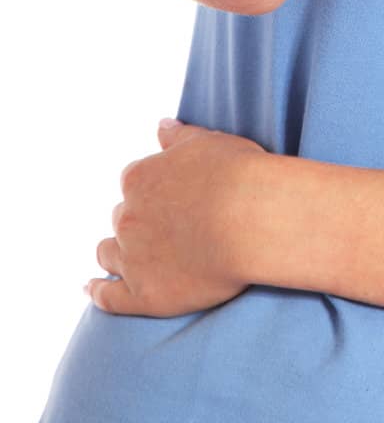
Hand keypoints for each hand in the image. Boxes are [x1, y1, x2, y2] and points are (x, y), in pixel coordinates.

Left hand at [85, 118, 268, 317]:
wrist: (252, 220)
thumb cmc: (237, 175)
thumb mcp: (207, 142)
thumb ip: (179, 136)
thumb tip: (162, 124)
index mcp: (139, 178)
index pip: (135, 182)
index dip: (152, 190)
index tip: (169, 196)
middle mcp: (128, 217)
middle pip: (123, 218)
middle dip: (137, 220)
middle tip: (161, 227)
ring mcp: (132, 257)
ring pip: (109, 254)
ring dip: (113, 251)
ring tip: (117, 256)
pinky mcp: (143, 294)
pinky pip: (108, 297)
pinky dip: (97, 292)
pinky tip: (91, 288)